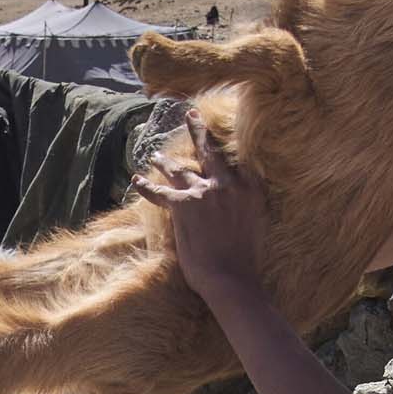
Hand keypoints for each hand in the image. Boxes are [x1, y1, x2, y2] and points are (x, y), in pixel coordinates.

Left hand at [147, 130, 269, 304]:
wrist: (232, 279)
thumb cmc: (245, 261)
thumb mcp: (256, 226)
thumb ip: (245, 207)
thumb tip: (236, 205)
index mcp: (250, 190)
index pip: (238, 162)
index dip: (225, 151)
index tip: (218, 140)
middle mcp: (229, 185)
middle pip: (210, 150)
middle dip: (198, 130)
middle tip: (190, 114)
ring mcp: (205, 192)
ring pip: (181, 169)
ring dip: (165, 162)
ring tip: (155, 155)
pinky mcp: (184, 205)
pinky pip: (160, 192)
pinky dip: (146, 186)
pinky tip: (136, 180)